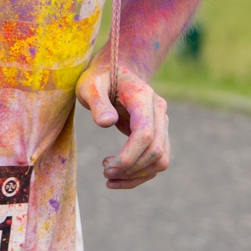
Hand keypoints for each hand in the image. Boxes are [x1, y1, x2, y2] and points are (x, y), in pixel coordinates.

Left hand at [77, 60, 170, 188]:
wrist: (116, 71)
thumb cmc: (99, 78)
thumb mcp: (89, 85)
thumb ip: (97, 102)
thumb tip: (106, 123)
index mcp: (143, 97)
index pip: (145, 133)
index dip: (129, 155)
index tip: (107, 167)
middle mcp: (158, 111)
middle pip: (156, 150)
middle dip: (131, 167)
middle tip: (105, 173)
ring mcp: (162, 124)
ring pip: (161, 160)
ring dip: (137, 175)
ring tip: (109, 177)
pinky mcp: (158, 134)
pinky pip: (156, 161)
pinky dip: (140, 174)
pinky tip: (119, 178)